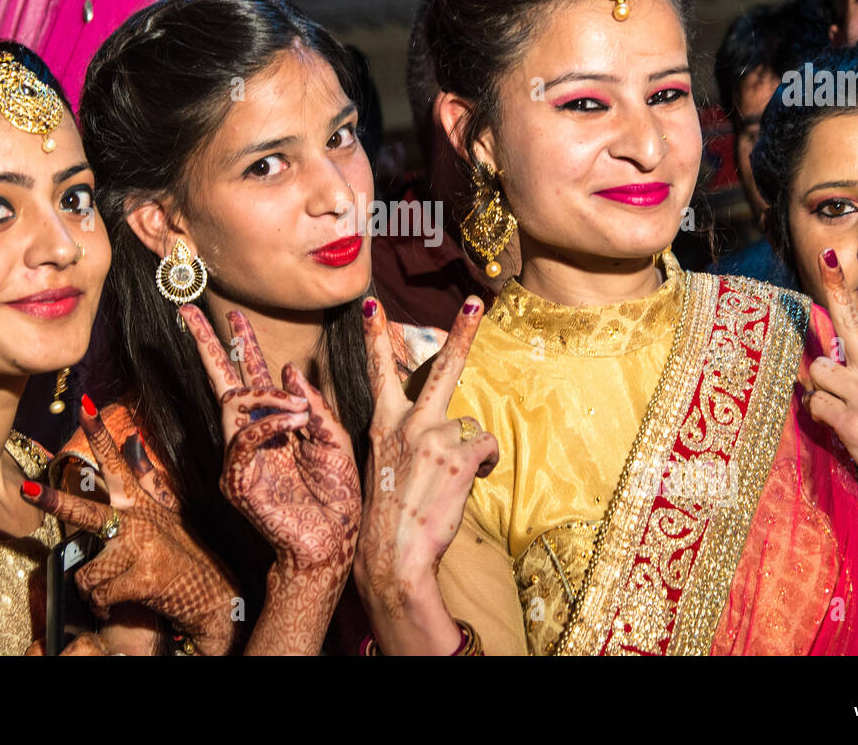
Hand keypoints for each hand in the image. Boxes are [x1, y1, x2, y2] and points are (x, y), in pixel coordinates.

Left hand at [21, 395, 242, 654]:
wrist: (214, 595)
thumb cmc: (184, 557)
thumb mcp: (167, 515)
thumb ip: (144, 484)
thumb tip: (133, 438)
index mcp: (141, 504)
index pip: (117, 462)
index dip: (100, 434)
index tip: (84, 404)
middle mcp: (140, 521)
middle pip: (87, 511)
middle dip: (56, 502)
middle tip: (28, 490)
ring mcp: (141, 549)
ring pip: (87, 572)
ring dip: (94, 590)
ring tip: (111, 592)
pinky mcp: (142, 578)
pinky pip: (99, 596)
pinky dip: (102, 606)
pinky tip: (117, 606)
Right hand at [180, 305, 360, 573]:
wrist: (332, 542)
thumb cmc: (336, 497)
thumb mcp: (335, 440)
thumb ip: (314, 405)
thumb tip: (288, 368)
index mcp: (276, 424)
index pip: (252, 376)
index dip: (240, 344)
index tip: (231, 314)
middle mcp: (253, 436)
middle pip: (223, 382)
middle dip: (208, 346)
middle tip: (189, 312)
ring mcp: (241, 458)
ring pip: (234, 406)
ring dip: (267, 396)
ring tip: (300, 410)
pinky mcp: (238, 480)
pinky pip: (244, 439)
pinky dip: (270, 425)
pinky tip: (295, 423)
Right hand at [354, 296, 497, 624]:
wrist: (393, 554)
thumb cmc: (387, 513)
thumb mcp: (379, 463)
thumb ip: (396, 433)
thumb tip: (416, 420)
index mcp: (382, 422)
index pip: (378, 371)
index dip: (375, 336)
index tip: (372, 304)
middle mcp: (406, 422)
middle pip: (441, 367)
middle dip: (460, 331)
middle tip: (473, 302)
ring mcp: (432, 436)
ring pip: (470, 426)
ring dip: (468, 450)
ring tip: (448, 480)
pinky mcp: (457, 456)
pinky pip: (486, 446)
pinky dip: (483, 464)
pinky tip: (466, 482)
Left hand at [803, 245, 857, 559]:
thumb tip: (826, 362)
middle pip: (848, 321)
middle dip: (837, 287)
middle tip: (827, 255)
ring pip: (817, 371)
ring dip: (822, 391)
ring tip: (845, 413)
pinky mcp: (848, 417)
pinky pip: (813, 405)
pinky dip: (820, 418)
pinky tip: (843, 431)